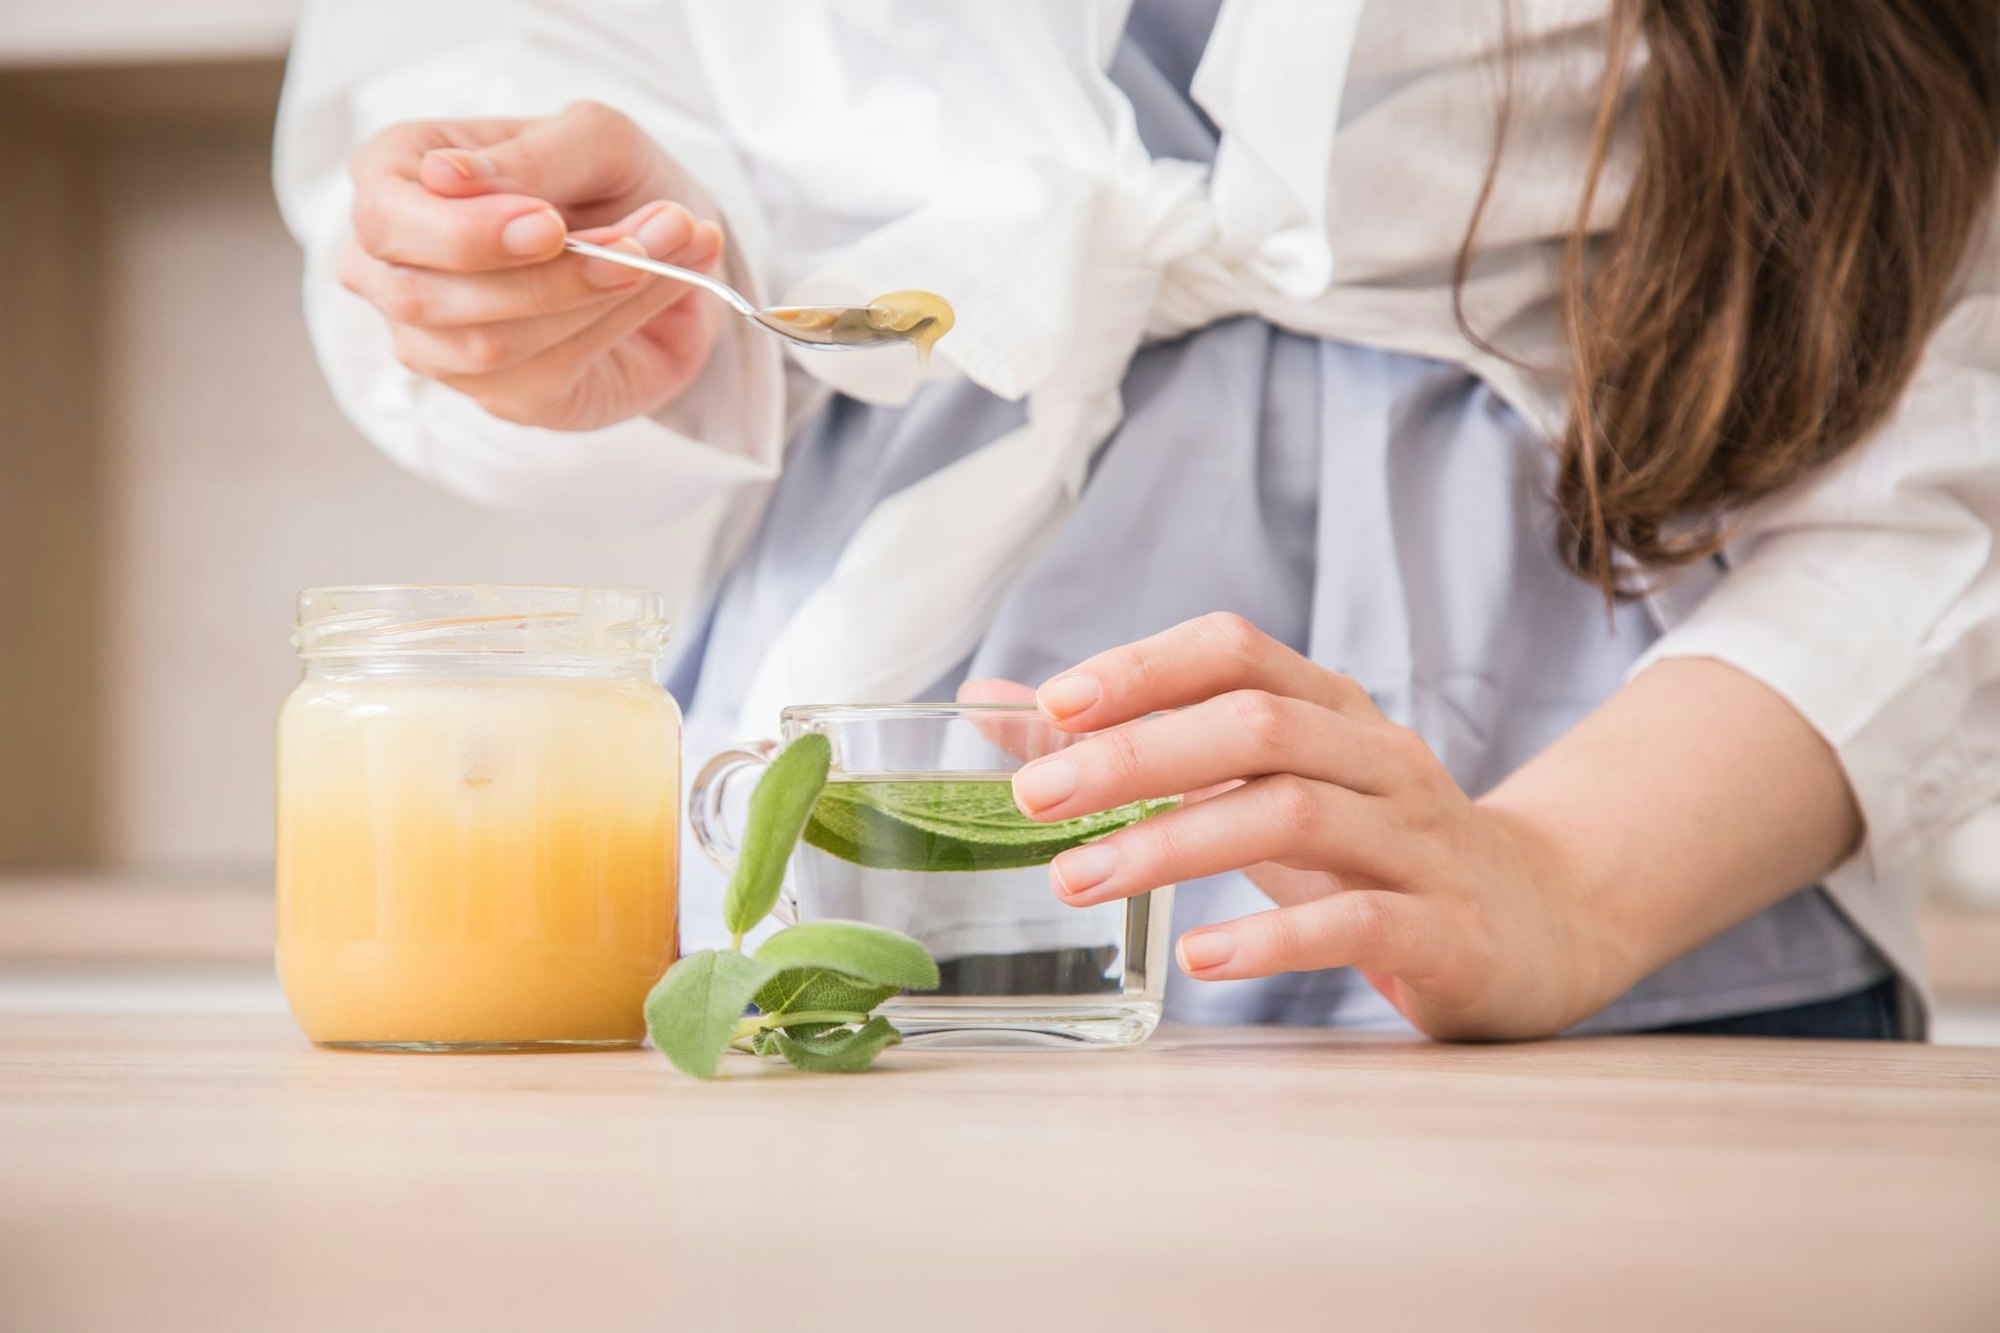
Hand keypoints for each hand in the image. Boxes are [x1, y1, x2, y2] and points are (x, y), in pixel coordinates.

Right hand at [337, 101, 725, 430]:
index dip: (464, 233)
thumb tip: (444, 176)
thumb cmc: (611, 179)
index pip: (385, 219)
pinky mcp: (500, 394)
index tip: (550, 223)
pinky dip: (615, 324)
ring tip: (674, 243)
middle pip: (422, 296)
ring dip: (593, 296)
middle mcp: (393, 270)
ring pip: (487, 343)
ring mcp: (437, 344)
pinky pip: (544, 371)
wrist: (671, 244)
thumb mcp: (594, 139)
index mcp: (393, 180)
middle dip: (542, 274)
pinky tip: (665, 281)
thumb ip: (531, 157)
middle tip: (636, 242)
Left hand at [1001, 614, 1627, 1040]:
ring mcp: (1418, 841)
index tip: (1051, 706)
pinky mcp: (1446, 928)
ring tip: (1078, 880)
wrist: (1537, 921)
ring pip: (1296, 814)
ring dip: (1175, 842)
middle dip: (1135, 754)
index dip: (1143, 667)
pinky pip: (1359, 922)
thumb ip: (1135, 744)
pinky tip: (1202, 960)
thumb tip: (994, 706)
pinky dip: (1274, 936)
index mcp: (1331, 710)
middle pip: (1257, 724)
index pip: (1236, 651)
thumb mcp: (1257, 784)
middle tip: (1034, 800)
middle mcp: (1378, 758)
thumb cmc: (1364, 846)